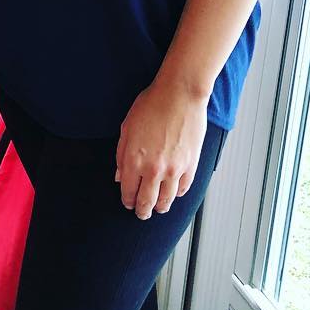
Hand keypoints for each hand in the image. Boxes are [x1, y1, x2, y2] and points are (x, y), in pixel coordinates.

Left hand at [115, 77, 208, 219]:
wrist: (179, 95)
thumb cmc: (152, 105)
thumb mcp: (126, 128)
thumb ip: (121, 155)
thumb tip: (119, 176)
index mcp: (134, 160)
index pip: (128, 192)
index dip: (127, 200)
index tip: (128, 203)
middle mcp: (153, 169)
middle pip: (147, 202)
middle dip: (142, 211)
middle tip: (141, 214)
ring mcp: (174, 169)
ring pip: (167, 200)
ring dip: (161, 207)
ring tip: (158, 209)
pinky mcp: (190, 165)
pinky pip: (184, 189)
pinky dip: (178, 195)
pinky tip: (174, 194)